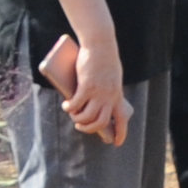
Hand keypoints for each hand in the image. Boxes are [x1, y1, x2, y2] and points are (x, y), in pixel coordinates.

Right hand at [41, 31, 127, 146]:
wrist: (101, 43)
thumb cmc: (104, 57)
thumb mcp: (111, 76)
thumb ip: (106, 88)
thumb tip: (93, 100)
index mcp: (117, 94)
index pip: (122, 119)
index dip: (120, 133)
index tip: (116, 143)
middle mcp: (109, 96)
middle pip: (100, 122)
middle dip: (90, 128)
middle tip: (81, 126)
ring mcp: (98, 92)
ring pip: (87, 115)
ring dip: (78, 119)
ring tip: (72, 115)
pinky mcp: (86, 86)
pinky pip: (76, 104)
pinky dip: (69, 108)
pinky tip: (66, 106)